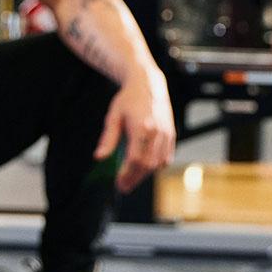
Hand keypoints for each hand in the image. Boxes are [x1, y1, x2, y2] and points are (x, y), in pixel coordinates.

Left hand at [94, 70, 175, 192]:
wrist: (148, 84)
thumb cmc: (128, 100)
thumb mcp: (113, 117)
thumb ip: (108, 139)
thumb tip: (99, 157)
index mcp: (141, 127)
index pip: (135, 159)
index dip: (126, 175)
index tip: (118, 183)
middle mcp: (157, 132)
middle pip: (147, 165)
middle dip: (135, 179)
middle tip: (123, 187)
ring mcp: (166, 133)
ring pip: (157, 163)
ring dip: (144, 174)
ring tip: (131, 179)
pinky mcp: (171, 134)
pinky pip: (166, 157)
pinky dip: (156, 166)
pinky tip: (145, 168)